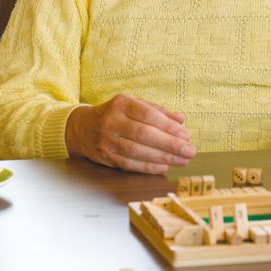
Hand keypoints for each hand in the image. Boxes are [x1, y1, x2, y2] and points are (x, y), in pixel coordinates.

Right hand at [64, 93, 194, 172]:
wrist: (81, 127)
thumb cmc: (114, 114)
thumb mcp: (133, 105)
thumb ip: (158, 111)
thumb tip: (181, 120)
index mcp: (121, 103)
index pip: (148, 115)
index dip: (168, 127)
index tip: (185, 135)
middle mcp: (112, 121)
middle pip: (144, 135)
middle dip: (170, 144)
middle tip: (189, 151)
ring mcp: (107, 140)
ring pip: (137, 151)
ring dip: (163, 157)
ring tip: (182, 160)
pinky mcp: (105, 157)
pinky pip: (129, 164)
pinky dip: (148, 167)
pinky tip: (164, 166)